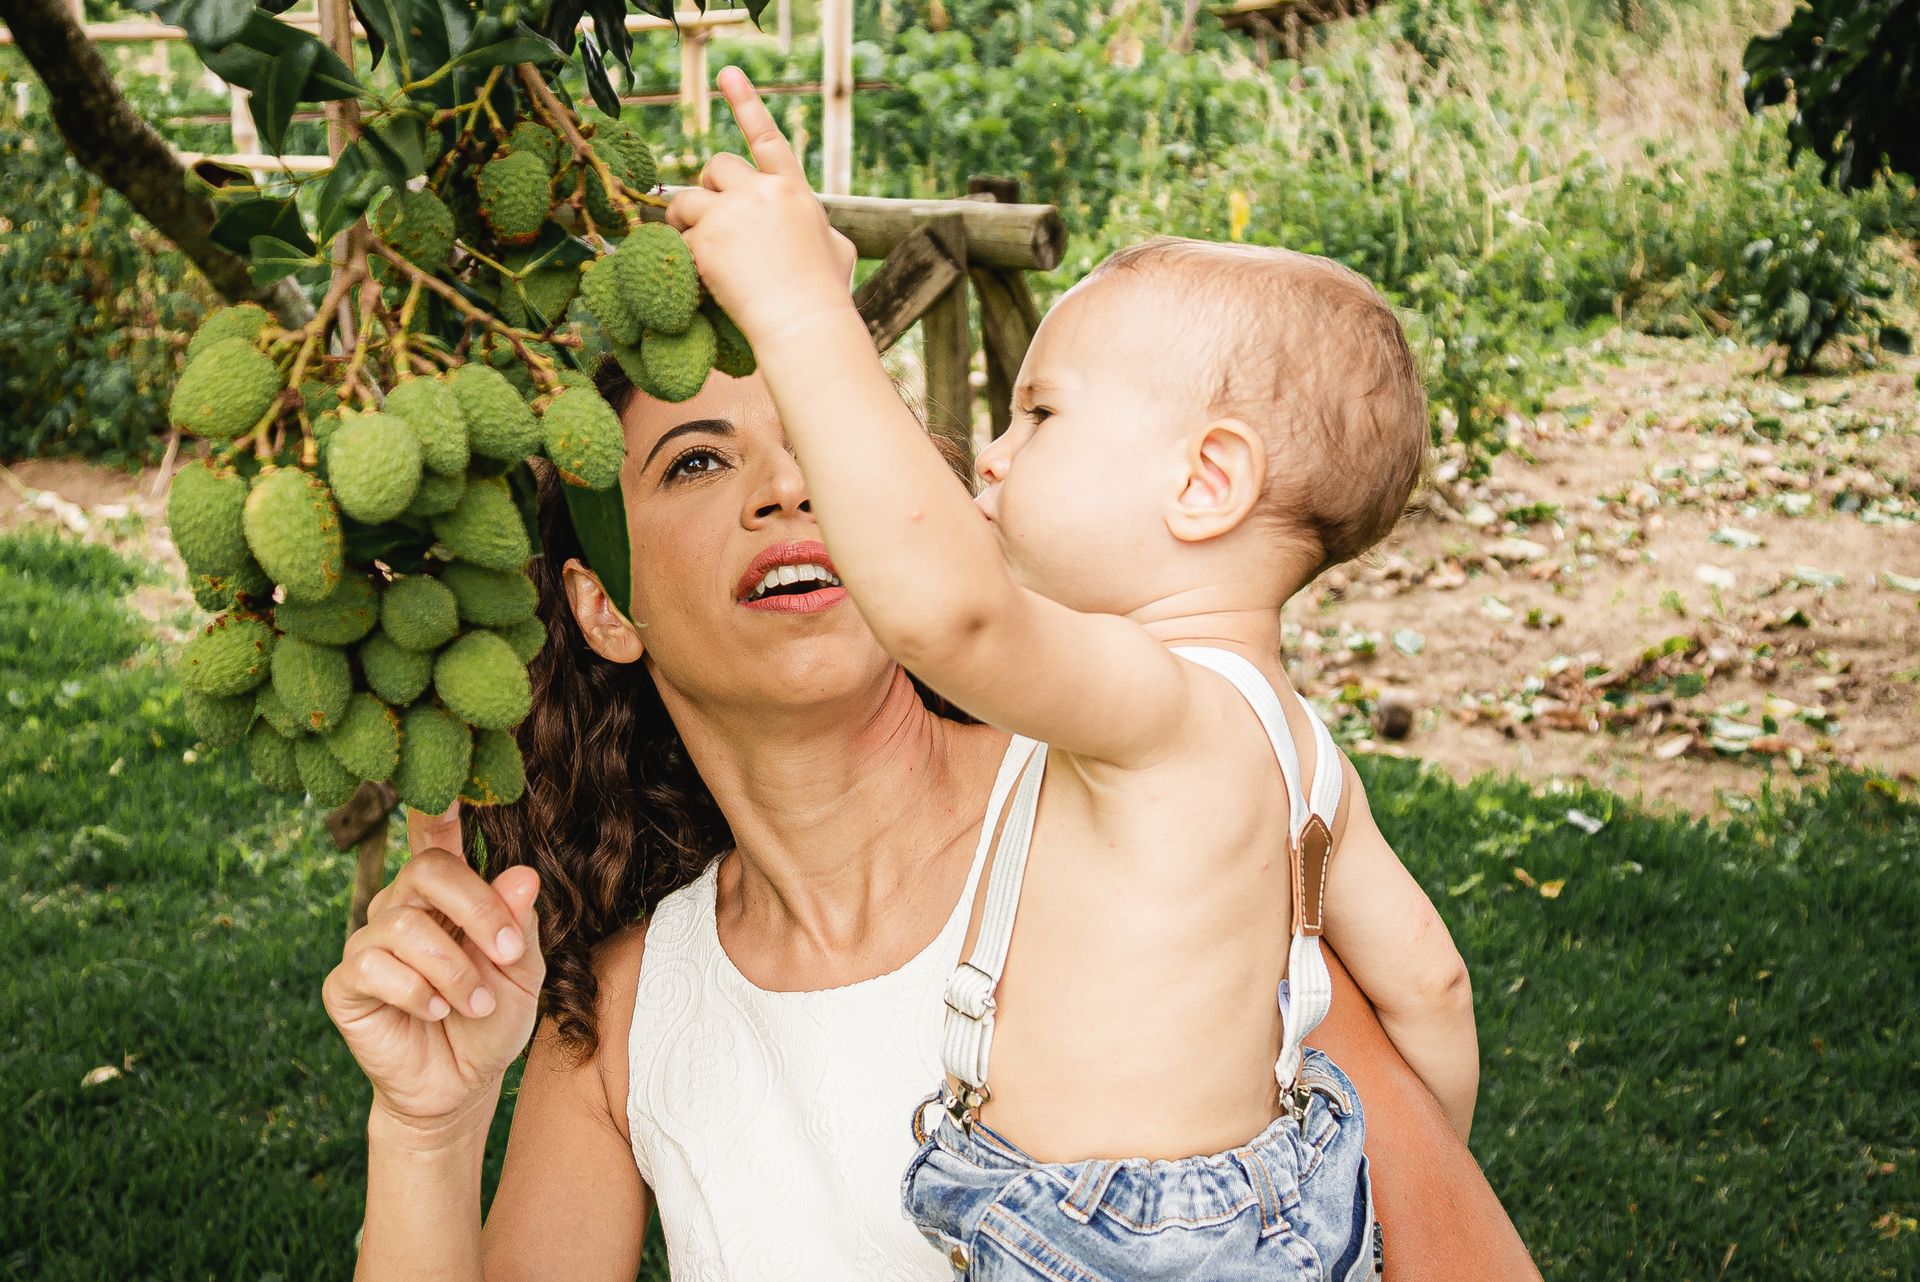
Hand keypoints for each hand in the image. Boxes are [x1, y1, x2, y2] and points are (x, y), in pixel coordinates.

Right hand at [322, 808, 543, 1135]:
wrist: (461, 1084)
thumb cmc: (492, 1019)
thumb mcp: (521, 971)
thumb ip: (518, 923)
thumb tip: (522, 874)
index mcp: (445, 895)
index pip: (436, 838)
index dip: (436, 806)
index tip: (446, 782)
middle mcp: (400, 907)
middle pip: (426, 870)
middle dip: (476, 909)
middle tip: (505, 954)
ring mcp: (367, 943)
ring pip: (404, 925)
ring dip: (452, 969)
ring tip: (474, 1004)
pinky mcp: (344, 984)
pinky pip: (372, 966)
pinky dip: (415, 991)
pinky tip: (432, 1012)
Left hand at [666, 67, 857, 344]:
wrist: (806, 324)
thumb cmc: (826, 297)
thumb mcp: (838, 252)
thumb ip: (819, 229)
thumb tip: (821, 231)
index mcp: (794, 191)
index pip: (766, 139)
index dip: (746, 103)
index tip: (727, 74)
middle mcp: (762, 191)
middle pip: (716, 167)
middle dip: (708, 190)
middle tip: (706, 222)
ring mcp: (731, 212)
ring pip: (688, 201)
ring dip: (685, 222)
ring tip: (700, 253)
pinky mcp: (706, 238)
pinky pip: (680, 239)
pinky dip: (686, 259)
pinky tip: (705, 280)